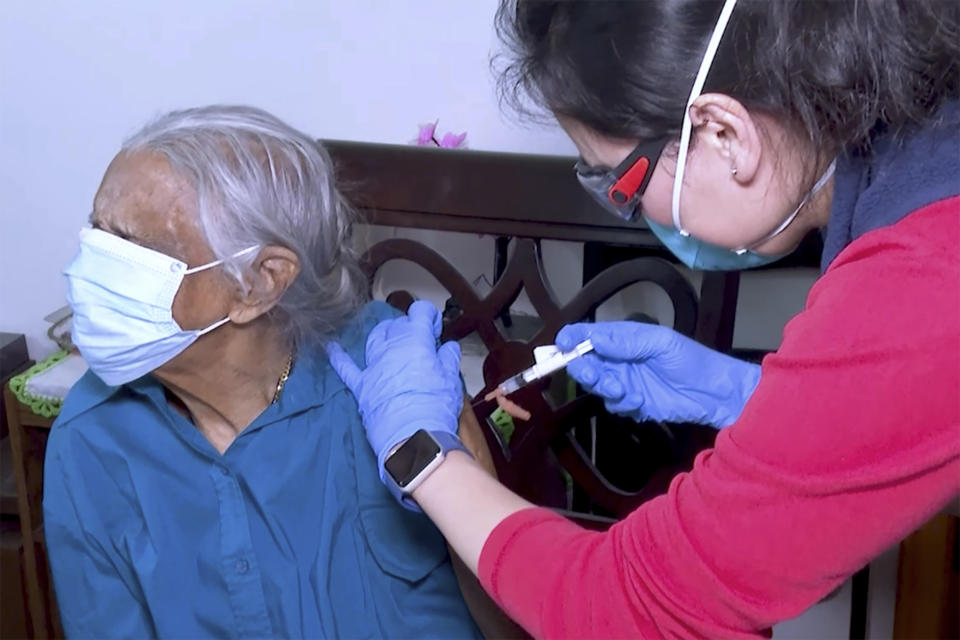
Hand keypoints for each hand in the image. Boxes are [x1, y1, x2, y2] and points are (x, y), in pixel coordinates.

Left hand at [326, 301, 463, 483]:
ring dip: (382, 334)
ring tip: (390, 336)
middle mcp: (392, 348)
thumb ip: (448, 358)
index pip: (420, 313)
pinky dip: (339, 357)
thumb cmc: (435, 408)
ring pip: (374, 339)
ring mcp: (374, 366)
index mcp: (416, 341)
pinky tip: (333, 348)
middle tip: (418, 339)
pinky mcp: (362, 386)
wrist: (414, 437)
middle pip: (396, 325)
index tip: (434, 328)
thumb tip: (448, 348)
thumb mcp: (451, 380)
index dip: (428, 316)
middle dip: (408, 326)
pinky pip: (347, 368)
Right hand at [556, 322, 760, 427]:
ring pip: (597, 387)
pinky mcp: (632, 404)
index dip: (572, 339)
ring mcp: (624, 382)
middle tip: (593, 376)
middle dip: (584, 369)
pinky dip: (623, 404)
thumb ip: (626, 342)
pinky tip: (640, 402)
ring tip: (625, 391)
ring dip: (606, 389)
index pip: (588, 335)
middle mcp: (619, 359)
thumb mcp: (660, 343)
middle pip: (585, 362)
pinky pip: (614, 405)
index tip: (562, 346)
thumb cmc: (691, 360)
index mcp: (623, 338)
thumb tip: (594, 340)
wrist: (715, 394)